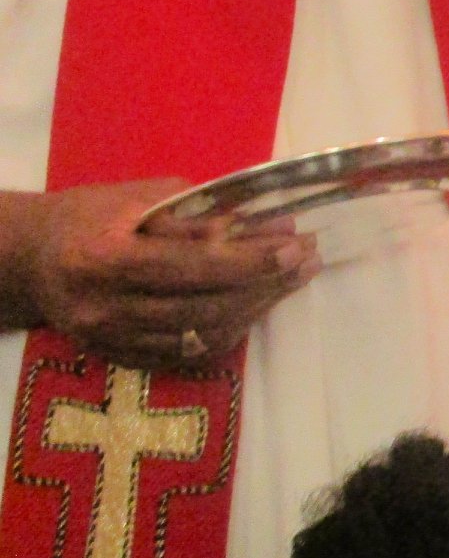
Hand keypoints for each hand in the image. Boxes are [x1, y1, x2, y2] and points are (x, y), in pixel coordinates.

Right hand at [3, 180, 319, 369]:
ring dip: (256, 307)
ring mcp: (113, 340)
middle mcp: (105, 307)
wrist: (33, 260)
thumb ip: (200, 213)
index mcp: (103, 257)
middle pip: (202, 306)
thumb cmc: (91, 216)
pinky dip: (231, 328)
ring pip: (202, 334)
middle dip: (263, 283)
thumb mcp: (139, 198)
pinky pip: (190, 353)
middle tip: (306, 260)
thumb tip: (268, 224)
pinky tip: (258, 303)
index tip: (295, 245)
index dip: (248, 260)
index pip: (189, 265)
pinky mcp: (123, 358)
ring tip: (292, 278)